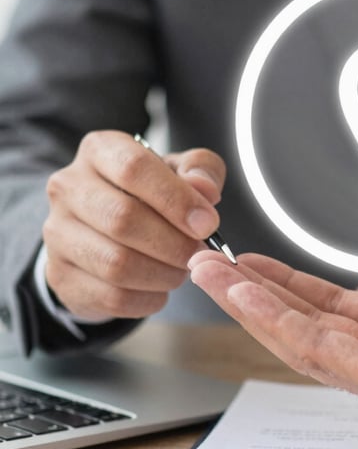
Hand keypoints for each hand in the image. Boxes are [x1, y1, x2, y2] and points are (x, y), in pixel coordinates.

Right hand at [43, 130, 225, 320]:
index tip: (208, 224)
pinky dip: (148, 298)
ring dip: (163, 273)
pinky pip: (111, 296)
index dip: (177, 199)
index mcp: (100, 150)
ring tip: (181, 269)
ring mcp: (57, 233)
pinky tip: (160, 287)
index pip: (134, 168)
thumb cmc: (151, 194)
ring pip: (116, 263)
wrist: (108, 231)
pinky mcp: (60, 275)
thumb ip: (201, 171)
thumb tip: (205, 191)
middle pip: (122, 218)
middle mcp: (68, 187)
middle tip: (199, 252)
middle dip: (173, 242)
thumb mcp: (181, 171)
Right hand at [189, 225, 357, 427]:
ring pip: (309, 342)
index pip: (347, 312)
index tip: (262, 259)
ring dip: (256, 305)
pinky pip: (326, 351)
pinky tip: (247, 291)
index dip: (300, 286)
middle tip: (213, 263)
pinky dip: (280, 321)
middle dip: (262, 294)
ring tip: (211, 272)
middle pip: (317, 328)